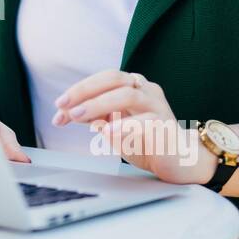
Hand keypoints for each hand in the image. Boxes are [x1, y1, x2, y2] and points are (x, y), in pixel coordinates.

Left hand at [52, 69, 206, 182]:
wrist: (180, 160)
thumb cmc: (146, 141)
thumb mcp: (113, 127)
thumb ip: (94, 117)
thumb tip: (67, 112)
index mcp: (133, 86)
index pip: (103, 78)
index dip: (79, 89)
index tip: (59, 106)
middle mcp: (146, 90)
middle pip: (114, 78)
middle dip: (85, 90)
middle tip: (64, 105)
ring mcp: (158, 106)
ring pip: (127, 95)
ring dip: (99, 104)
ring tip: (78, 116)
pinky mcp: (165, 126)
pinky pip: (144, 121)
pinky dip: (123, 125)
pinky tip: (106, 132)